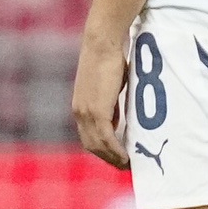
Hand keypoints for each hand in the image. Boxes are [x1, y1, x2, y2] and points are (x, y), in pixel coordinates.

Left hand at [71, 30, 129, 169]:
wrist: (102, 43)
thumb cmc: (110, 60)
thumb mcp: (108, 88)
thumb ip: (110, 105)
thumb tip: (118, 119)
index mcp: (80, 107)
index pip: (88, 137)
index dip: (102, 150)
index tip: (116, 157)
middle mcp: (79, 112)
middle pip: (91, 145)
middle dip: (108, 158)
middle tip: (125, 165)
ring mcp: (86, 112)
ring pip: (98, 145)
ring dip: (114, 157)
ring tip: (128, 164)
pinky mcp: (96, 110)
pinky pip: (106, 138)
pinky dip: (116, 150)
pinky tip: (126, 157)